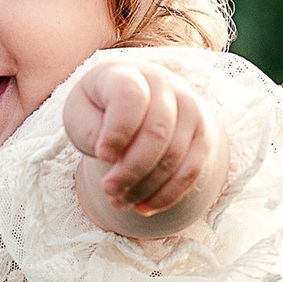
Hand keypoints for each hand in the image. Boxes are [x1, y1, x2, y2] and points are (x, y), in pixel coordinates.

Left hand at [65, 55, 228, 228]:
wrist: (132, 103)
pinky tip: (143, 208)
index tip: (101, 155)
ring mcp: (189, 108)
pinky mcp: (203, 134)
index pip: (131, 97)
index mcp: (127, 73)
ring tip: (119, 201)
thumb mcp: (80, 114)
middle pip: (157, 131)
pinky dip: (168, 195)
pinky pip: (192, 170)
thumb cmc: (98, 110)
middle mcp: (164, 85)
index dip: (117, 130)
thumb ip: (92, 131)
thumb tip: (115, 158)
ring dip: (146, 186)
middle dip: (131, 168)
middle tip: (108, 190)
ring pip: (175, 154)